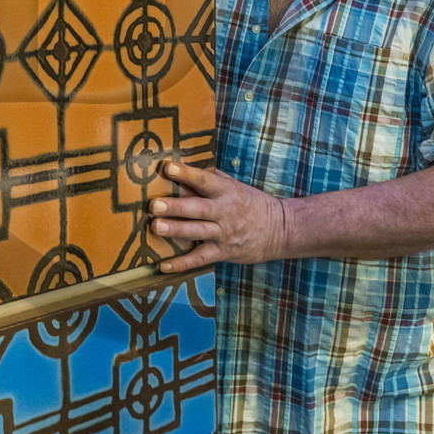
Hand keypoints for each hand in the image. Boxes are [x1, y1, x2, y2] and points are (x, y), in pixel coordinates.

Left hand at [151, 162, 288, 271]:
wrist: (278, 229)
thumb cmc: (251, 203)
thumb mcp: (235, 185)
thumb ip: (212, 177)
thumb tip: (185, 167)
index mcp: (226, 191)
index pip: (204, 180)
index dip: (186, 174)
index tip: (168, 168)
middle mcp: (224, 211)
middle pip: (198, 208)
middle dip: (176, 206)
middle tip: (155, 205)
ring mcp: (223, 233)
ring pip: (197, 231)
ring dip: (176, 230)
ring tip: (156, 227)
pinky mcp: (223, 252)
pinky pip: (200, 258)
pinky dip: (182, 263)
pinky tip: (163, 265)